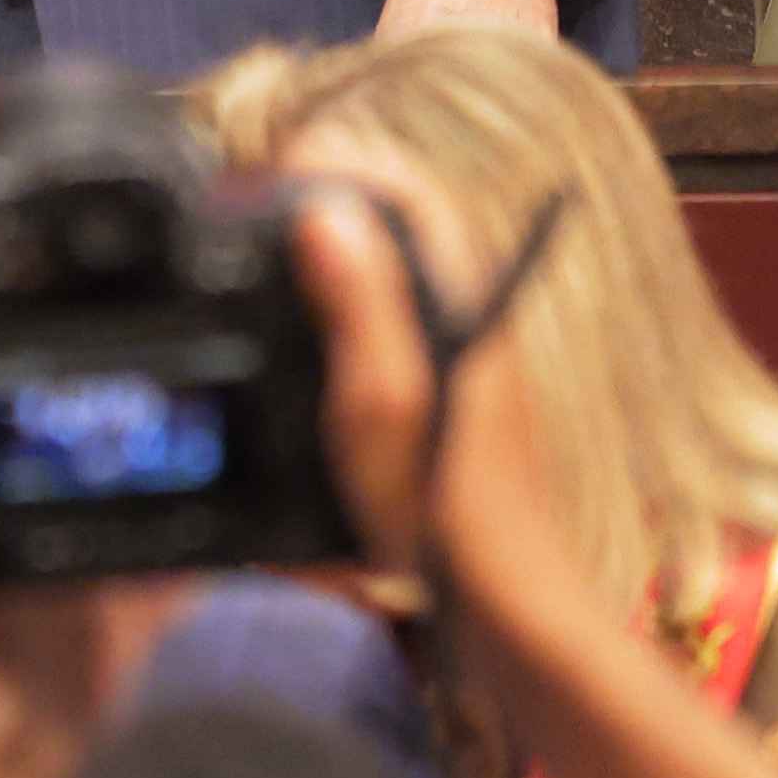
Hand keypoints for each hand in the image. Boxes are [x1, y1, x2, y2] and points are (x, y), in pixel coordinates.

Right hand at [291, 187, 777, 777]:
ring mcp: (471, 375)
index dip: (351, 163)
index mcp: (464, 317)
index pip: (416, 198)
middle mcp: (476, 334)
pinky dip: (357, 319)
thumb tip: (331, 211)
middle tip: (268, 197)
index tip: (285, 161)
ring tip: (278, 256)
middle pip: (413, 230)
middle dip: (344, 198)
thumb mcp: (382, 409)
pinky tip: (314, 354)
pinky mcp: (457, 416)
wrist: (508, 616)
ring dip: (350, 256)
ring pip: (410, 283)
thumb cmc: (450, 525)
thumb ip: (362, 307)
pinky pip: (404, 337)